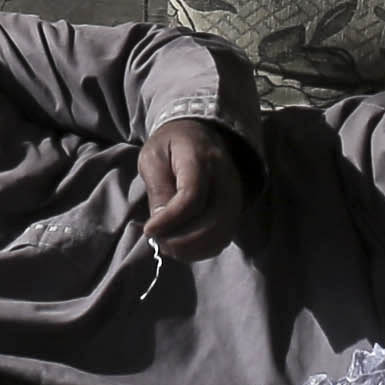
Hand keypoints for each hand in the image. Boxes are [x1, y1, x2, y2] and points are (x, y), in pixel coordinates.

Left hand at [141, 115, 255, 260]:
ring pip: (221, 233)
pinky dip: (203, 249)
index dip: (170, 220)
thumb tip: (160, 225)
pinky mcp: (235, 208)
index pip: (192, 197)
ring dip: (192, 249)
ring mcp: (234, 195)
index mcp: (201, 158)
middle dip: (181, 240)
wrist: (199, 134)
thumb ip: (158, 189)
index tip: (149, 229)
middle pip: (212, 220)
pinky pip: (224, 237)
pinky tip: (183, 247)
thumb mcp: (153, 158)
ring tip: (168, 246)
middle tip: (158, 242)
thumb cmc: (171, 146)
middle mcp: (225, 178)